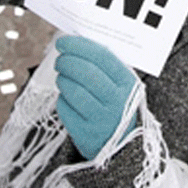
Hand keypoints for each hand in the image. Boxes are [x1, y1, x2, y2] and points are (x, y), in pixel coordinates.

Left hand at [55, 35, 137, 159]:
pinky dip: (62, 98)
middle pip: (85, 73)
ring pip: (73, 90)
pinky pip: (65, 108)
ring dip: (62, 79)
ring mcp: (101, 118)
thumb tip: (76, 41)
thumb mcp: (120, 84)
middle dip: (67, 61)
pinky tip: (66, 96)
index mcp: (128, 83)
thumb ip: (104, 64)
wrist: (118, 145)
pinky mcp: (85, 133)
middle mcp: (117, 101)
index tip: (63, 41)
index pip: (102, 56)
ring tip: (62, 77)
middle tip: (60, 59)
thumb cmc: (114, 104)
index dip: (79, 46)